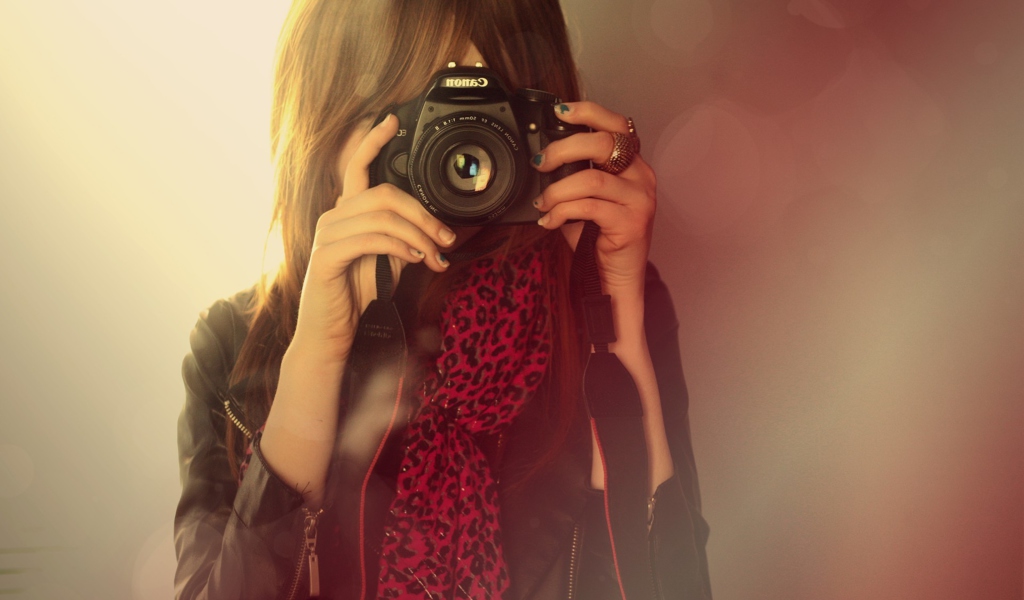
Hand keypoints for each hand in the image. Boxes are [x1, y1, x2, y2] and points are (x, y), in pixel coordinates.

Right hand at [290, 115, 455, 363]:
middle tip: (446, 237)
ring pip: (382, 216)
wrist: (333, 333)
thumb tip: (437, 227)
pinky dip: (398, 247)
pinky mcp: (325, 257)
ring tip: (434, 255)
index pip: (357, 166)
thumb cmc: (359, 294)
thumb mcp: (390, 259)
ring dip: (417, 235)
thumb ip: (405, 237)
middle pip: (384, 194)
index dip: (373, 140)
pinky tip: (413, 260)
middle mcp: (334, 216)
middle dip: (423, 214)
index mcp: (348, 212)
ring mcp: (326, 235)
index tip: (391, 120)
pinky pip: (369, 239)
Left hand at [530, 102, 655, 297]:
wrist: (617, 276)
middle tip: (540, 163)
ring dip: (557, 189)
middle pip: (602, 144)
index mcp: (632, 164)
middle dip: (563, 149)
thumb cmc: (599, 237)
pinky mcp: (631, 222)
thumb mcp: (587, 198)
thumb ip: (575, 175)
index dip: (588, 112)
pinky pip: (588, 207)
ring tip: (543, 202)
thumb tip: (542, 158)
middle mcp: (641, 176)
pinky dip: (562, 212)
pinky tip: (549, 220)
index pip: (616, 125)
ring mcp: (640, 199)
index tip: (560, 112)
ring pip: (591, 179)